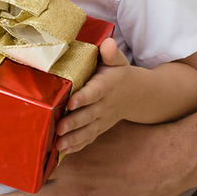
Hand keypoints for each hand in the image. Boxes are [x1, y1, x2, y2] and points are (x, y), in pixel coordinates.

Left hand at [57, 38, 136, 153]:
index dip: (83, 98)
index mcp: (106, 86)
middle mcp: (104, 105)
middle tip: (59, 128)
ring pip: (88, 131)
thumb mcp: (118, 61)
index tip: (70, 102)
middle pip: (88, 115)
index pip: (94, 92)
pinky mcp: (99, 128)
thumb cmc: (119, 74)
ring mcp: (102, 119)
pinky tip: (63, 151)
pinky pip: (88, 138)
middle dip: (74, 123)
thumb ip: (111, 53)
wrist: (136, 95)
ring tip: (59, 145)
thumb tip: (107, 44)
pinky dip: (77, 146)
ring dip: (73, 139)